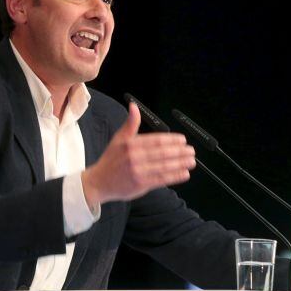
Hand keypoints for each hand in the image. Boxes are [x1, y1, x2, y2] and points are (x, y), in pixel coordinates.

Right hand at [81, 102, 195, 207]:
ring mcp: (138, 171)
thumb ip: (130, 123)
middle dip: (179, 152)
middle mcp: (134, 157)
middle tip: (191, 151)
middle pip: (162, 153)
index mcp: (130, 144)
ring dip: (180, 163)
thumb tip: (134, 106)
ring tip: (191, 161)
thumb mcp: (118, 139)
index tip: (182, 140)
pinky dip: (174, 176)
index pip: (156, 140)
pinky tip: (184, 173)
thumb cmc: (111, 160)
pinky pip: (161, 179)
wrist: (99, 182)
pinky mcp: (141, 184)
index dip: (171, 140)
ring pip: (164, 166)